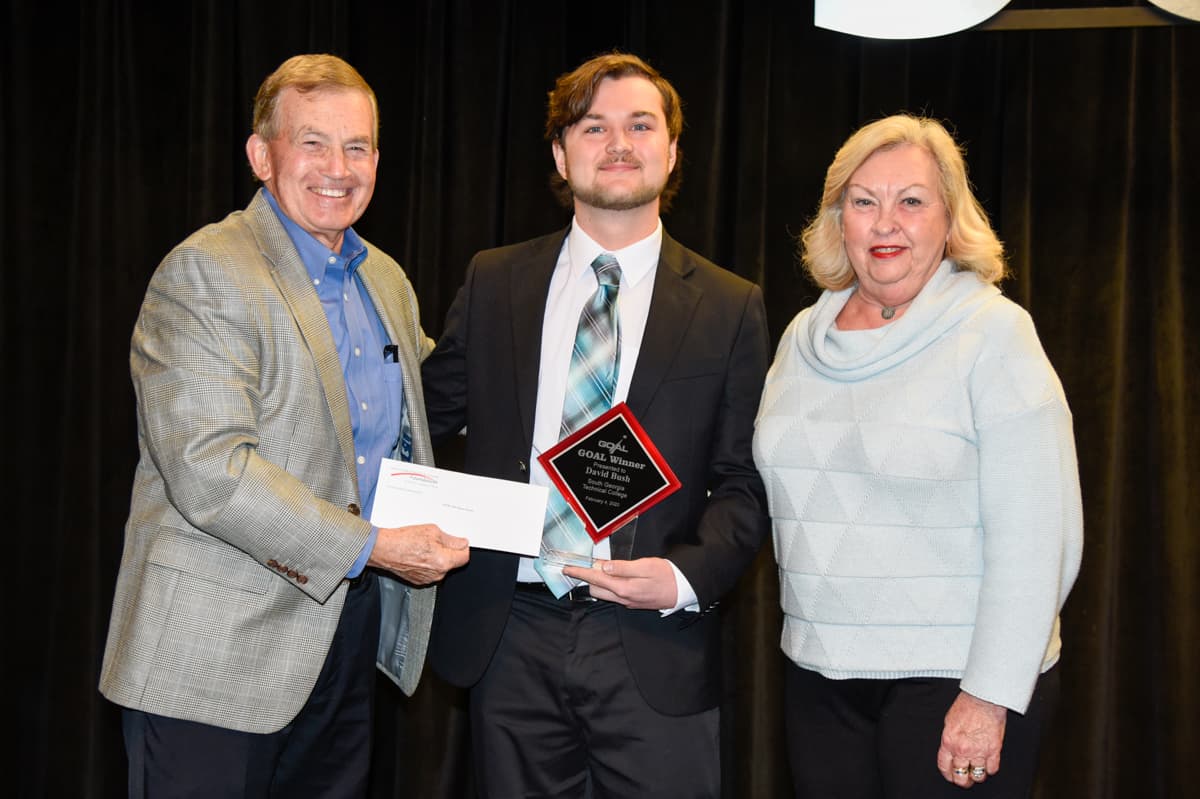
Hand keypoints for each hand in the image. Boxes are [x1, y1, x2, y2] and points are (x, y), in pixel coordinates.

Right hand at [367, 524, 468, 585]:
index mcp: (443, 562)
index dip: (463, 547)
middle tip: (438, 540)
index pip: (464, 557)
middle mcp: (437, 574)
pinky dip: (428, 563)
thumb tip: (462, 543)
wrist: (384, 549)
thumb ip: (451, 539)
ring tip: (425, 546)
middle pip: (453, 563)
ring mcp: (427, 579)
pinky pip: (430, 571)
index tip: (460, 542)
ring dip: (438, 557)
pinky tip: (418, 553)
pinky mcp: (419, 580)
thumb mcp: (432, 531)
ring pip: (441, 567)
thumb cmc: (403, 540)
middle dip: (449, 551)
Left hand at [563, 557, 677, 609]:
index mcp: (625, 588)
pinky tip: (616, 575)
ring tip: (604, 567)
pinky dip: (610, 585)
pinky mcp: (633, 603)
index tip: (568, 568)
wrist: (684, 590)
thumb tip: (604, 566)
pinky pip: (615, 595)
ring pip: (605, 593)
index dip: (580, 573)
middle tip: (589, 563)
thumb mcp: (646, 565)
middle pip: (596, 588)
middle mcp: (624, 598)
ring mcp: (628, 602)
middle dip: (589, 576)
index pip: (595, 579)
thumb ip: (623, 567)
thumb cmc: (668, 575)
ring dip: (600, 581)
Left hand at [936, 690, 1006, 788]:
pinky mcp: (994, 750)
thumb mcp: (949, 721)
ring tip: (977, 772)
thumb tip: (950, 749)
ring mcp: (979, 751)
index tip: (950, 776)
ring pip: (978, 776)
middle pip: (961, 776)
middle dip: (962, 780)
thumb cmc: (967, 705)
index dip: (947, 774)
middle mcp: (963, 749)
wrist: (984, 699)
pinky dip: (990, 769)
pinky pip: (992, 769)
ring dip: (977, 776)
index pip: (944, 766)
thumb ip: (949, 738)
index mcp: (949, 741)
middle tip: (964, 779)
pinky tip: (988, 764)